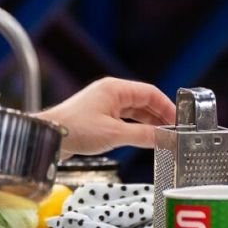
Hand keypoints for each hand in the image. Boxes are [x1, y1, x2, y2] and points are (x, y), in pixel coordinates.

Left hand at [36, 77, 175, 157]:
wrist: (47, 137)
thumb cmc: (75, 130)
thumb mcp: (114, 134)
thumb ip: (143, 136)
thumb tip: (166, 138)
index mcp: (115, 88)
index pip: (150, 92)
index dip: (167, 106)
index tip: (179, 120)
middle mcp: (110, 93)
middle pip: (143, 102)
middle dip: (160, 116)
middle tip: (175, 131)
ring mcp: (103, 105)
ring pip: (134, 112)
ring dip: (148, 123)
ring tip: (163, 137)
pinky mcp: (98, 117)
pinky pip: (123, 120)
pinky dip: (135, 128)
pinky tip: (144, 138)